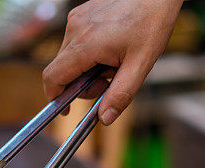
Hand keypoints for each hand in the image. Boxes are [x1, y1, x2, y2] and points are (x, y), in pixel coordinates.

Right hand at [43, 0, 182, 124]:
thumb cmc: (152, 21)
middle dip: (81, 84)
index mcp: (85, 45)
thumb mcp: (141, 64)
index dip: (55, 97)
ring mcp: (76, 19)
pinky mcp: (81, 14)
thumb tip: (105, 118)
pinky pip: (75, 41)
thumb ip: (121, 94)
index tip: (66, 109)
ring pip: (69, 56)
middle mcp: (74, 30)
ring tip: (113, 61)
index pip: (52, 78)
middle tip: (107, 82)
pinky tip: (111, 48)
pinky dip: (88, 52)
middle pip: (61, 70)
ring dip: (86, 68)